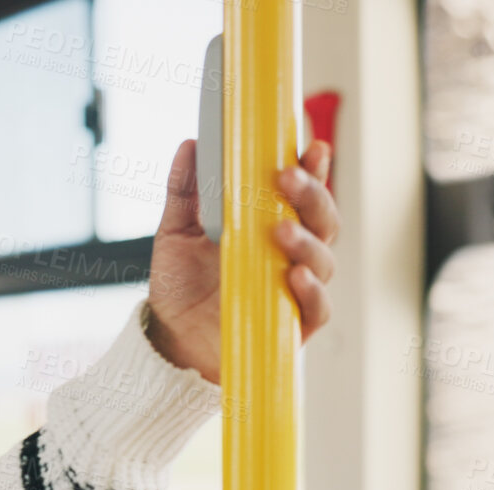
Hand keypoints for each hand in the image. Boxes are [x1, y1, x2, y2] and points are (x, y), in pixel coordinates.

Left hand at [145, 138, 338, 384]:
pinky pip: (317, 306)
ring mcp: (297, 287)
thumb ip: (185, 191)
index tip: (310, 146)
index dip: (313, 169)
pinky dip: (310, 289)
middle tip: (286, 178)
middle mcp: (292, 253)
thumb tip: (190, 145)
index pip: (301, 193)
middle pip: (322, 219)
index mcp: (270, 225)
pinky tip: (294, 274)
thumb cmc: (181, 286)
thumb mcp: (177, 233)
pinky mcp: (295, 324)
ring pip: (323, 258)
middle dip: (311, 195)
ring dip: (306, 240)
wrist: (171, 339)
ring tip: (279, 230)